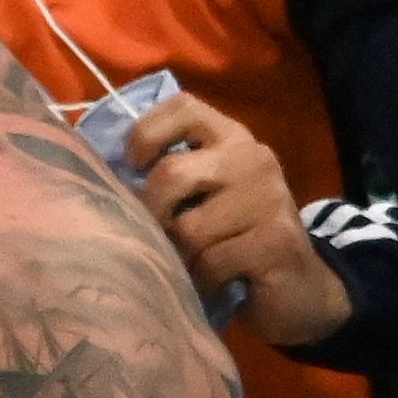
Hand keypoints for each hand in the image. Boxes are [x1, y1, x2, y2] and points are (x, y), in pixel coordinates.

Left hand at [127, 90, 350, 346]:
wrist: (299, 290)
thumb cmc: (230, 241)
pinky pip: (211, 263)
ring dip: (179, 258)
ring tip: (191, 266)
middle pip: (171, 174)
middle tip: (159, 240)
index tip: (134, 167)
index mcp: (230, 139)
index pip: (183, 107)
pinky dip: (201, 282)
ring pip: (188, 228)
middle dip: (152, 216)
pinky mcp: (279, 240)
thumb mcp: (198, 200)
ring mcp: (270, 198)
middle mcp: (253, 159)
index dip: (146, 134)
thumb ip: (165, 179)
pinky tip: (214, 285)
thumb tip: (99, 177)